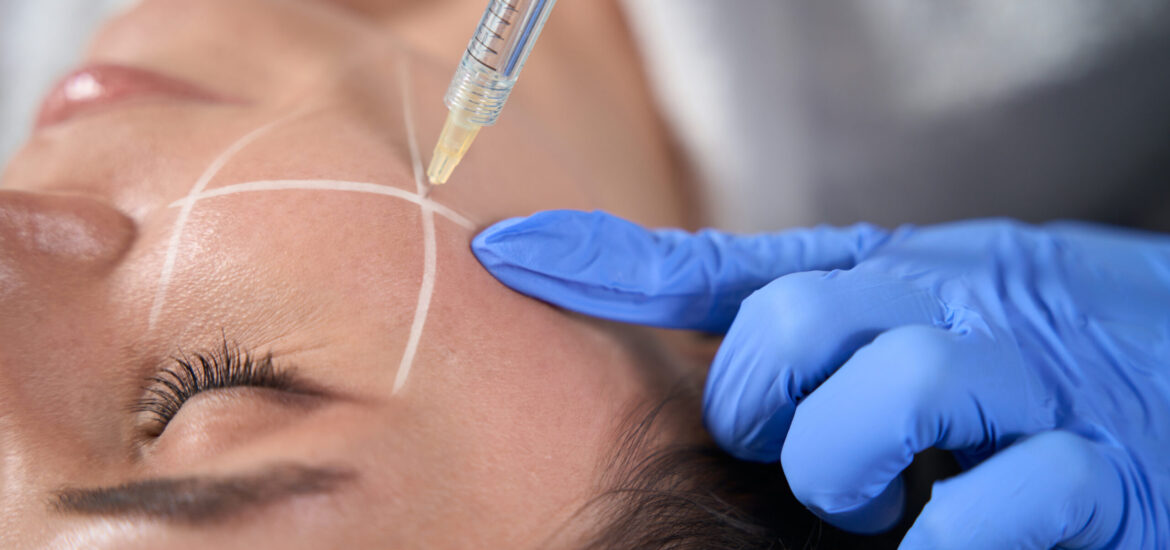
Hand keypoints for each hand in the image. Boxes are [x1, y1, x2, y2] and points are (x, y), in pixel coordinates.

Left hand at [472, 210, 1169, 548]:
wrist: (1169, 373)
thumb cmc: (995, 343)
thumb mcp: (865, 295)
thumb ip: (720, 284)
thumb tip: (549, 252)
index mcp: (892, 273)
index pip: (742, 272)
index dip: (626, 281)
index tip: (510, 262)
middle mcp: (953, 313)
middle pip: (803, 324)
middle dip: (763, 401)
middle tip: (795, 448)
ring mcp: (1032, 391)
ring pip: (900, 393)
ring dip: (849, 462)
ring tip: (868, 500)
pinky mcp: (1107, 474)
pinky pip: (1013, 496)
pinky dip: (955, 535)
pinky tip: (937, 538)